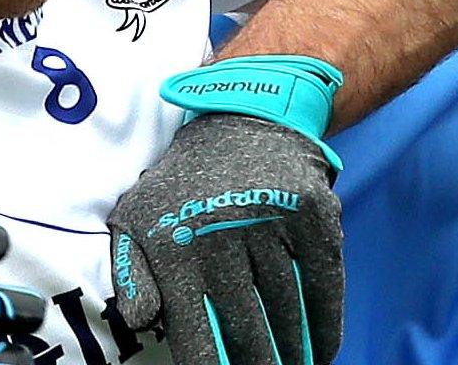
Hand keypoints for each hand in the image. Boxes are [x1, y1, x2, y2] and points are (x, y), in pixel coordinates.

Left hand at [107, 58, 344, 364]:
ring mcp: (272, 224)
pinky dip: (326, 323)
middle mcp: (223, 237)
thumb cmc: (185, 183)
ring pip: (288, 311)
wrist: (244, 117)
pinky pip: (323, 283)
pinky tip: (322, 352)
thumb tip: (136, 321)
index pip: (196, 332)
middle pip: (248, 330)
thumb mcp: (139, 217)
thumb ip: (131, 272)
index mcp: (176, 246)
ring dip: (294, 353)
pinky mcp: (313, 216)